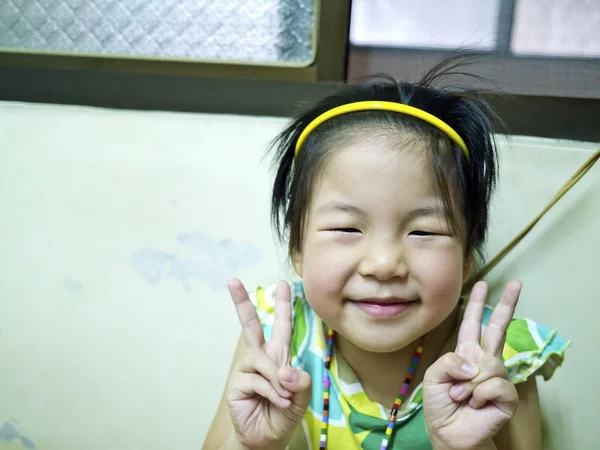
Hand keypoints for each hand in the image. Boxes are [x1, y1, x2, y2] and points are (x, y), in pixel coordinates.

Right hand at [226, 279, 311, 449]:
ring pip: (262, 360)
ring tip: (285, 396)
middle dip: (242, 302)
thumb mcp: (302, 395)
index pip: (281, 326)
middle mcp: (261, 358)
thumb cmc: (284, 414)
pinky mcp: (238, 383)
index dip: (283, 304)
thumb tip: (285, 370)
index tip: (283, 283)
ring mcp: (247, 370)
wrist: (267, 438)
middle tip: (233, 281)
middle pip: (250, 325)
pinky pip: (257, 380)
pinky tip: (278, 401)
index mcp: (278, 355)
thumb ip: (300, 380)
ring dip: (277, 378)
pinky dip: (272, 391)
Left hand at [423, 281, 520, 449]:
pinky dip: (479, 394)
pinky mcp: (507, 395)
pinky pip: (494, 383)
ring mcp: (497, 377)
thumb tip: (475, 362)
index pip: (472, 324)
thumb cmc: (440, 405)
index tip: (482, 284)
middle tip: (516, 284)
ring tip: (462, 397)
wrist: (448, 433)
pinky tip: (476, 404)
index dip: (476, 305)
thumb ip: (449, 361)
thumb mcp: (433, 376)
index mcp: (466, 354)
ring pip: (489, 364)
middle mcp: (483, 362)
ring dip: (469, 383)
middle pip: (498, 328)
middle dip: (506, 305)